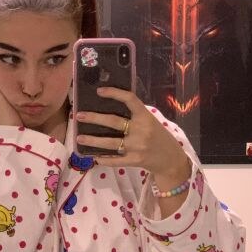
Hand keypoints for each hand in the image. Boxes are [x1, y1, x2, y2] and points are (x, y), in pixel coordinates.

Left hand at [76, 87, 190, 183]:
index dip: (114, 93)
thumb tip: (109, 106)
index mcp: (145, 116)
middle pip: (113, 122)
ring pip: (110, 143)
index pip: (129, 99)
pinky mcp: (135, 161)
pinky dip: (104, 159)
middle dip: (94, 118)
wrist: (172, 160)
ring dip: (92, 140)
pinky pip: (115, 160)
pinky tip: (94, 157)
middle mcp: (141, 130)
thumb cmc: (158, 136)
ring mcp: (137, 146)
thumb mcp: (151, 121)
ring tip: (79, 138)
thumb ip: (135, 115)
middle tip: (78, 116)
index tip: (99, 91)